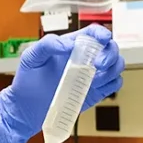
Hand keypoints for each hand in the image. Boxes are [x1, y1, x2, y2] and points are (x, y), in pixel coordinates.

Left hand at [0, 25, 123, 142]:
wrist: (26, 108)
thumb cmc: (27, 80)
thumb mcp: (31, 57)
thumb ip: (47, 45)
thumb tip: (68, 45)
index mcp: (72, 46)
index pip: (93, 33)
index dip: (102, 34)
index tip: (103, 40)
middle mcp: (85, 59)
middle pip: (110, 48)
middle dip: (110, 54)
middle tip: (99, 64)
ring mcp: (92, 75)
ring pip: (116, 65)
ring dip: (112, 70)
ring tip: (95, 78)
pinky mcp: (95, 92)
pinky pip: (114, 84)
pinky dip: (112, 83)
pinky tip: (97, 86)